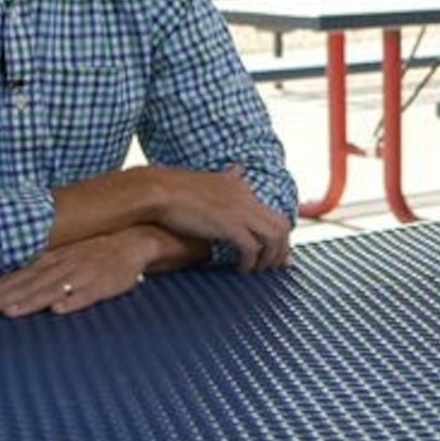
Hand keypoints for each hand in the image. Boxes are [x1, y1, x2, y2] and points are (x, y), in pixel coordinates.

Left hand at [0, 230, 160, 317]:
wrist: (131, 242)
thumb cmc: (92, 253)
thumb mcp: (61, 256)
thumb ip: (38, 270)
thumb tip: (7, 284)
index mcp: (47, 262)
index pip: (13, 279)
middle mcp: (59, 268)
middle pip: (25, 286)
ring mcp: (80, 276)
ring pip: (50, 291)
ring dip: (29, 302)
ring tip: (9, 313)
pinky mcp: (102, 285)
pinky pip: (85, 295)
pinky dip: (72, 301)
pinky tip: (58, 310)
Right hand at [156, 166, 293, 271]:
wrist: (156, 190)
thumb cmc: (174, 189)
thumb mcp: (209, 178)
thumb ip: (227, 177)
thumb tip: (239, 169)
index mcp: (241, 187)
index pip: (273, 213)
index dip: (279, 235)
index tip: (277, 252)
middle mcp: (246, 197)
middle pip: (282, 226)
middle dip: (282, 249)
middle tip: (273, 266)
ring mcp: (239, 211)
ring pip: (274, 238)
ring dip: (270, 258)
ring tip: (259, 271)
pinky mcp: (229, 226)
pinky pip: (252, 248)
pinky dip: (251, 262)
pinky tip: (242, 270)